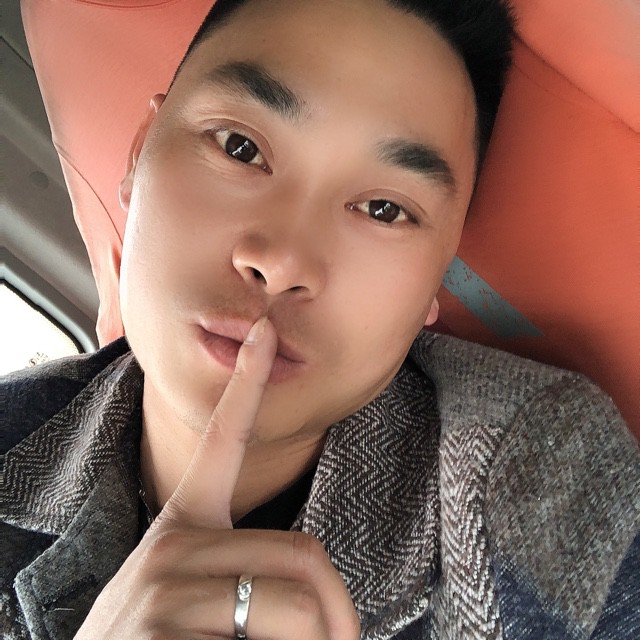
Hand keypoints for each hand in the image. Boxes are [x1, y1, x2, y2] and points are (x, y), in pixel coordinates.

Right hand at [75, 317, 359, 639]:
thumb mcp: (195, 593)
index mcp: (184, 523)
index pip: (223, 438)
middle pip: (302, 553)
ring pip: (295, 606)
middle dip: (336, 610)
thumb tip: (320, 596)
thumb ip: (243, 569)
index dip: (247, 381)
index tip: (264, 329)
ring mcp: (161, 589)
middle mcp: (169, 543)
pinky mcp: (159, 634)